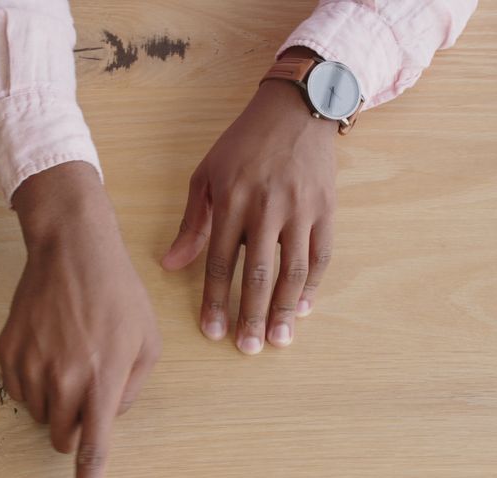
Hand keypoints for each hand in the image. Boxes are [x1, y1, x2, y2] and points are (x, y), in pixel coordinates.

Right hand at [0, 162, 161, 477]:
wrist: (72, 248)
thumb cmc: (119, 293)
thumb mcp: (148, 341)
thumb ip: (132, 390)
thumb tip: (108, 417)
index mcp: (104, 380)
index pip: (94, 451)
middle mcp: (64, 379)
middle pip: (64, 438)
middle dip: (78, 425)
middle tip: (91, 384)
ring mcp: (30, 366)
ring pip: (41, 416)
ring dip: (57, 401)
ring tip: (72, 354)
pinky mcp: (7, 353)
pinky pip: (19, 391)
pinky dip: (35, 381)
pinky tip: (50, 344)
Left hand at [161, 75, 336, 353]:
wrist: (295, 110)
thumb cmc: (244, 144)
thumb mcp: (207, 175)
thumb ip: (192, 223)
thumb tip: (170, 265)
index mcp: (232, 200)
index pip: (220, 261)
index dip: (215, 300)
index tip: (212, 331)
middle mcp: (267, 207)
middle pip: (258, 273)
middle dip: (252, 315)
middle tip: (247, 348)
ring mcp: (300, 209)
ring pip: (293, 269)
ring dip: (285, 308)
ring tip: (278, 340)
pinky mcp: (326, 208)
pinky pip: (321, 254)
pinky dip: (313, 284)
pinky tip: (303, 309)